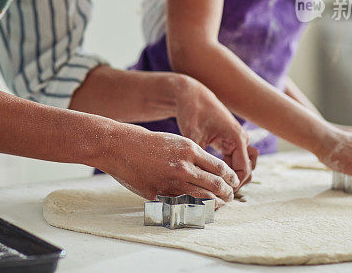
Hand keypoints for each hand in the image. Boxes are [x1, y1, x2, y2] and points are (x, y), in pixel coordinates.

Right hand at [100, 125, 240, 206]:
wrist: (118, 146)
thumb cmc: (144, 141)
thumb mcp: (173, 141)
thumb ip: (190, 156)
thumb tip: (205, 171)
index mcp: (189, 149)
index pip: (219, 167)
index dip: (230, 177)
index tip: (233, 182)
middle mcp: (185, 166)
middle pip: (216, 185)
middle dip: (227, 193)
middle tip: (230, 197)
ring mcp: (173, 181)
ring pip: (203, 198)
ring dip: (215, 204)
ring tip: (219, 205)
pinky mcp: (160, 194)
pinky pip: (183, 205)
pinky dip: (195, 210)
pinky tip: (199, 211)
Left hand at [164, 74, 256, 186]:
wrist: (191, 93)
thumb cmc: (192, 110)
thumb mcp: (192, 134)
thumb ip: (198, 157)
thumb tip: (196, 179)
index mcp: (236, 137)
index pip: (244, 170)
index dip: (233, 184)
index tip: (218, 194)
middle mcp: (240, 139)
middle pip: (246, 170)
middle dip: (234, 183)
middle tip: (216, 195)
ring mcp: (236, 140)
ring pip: (243, 166)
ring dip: (233, 177)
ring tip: (216, 188)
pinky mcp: (228, 140)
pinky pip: (234, 160)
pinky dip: (227, 169)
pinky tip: (212, 177)